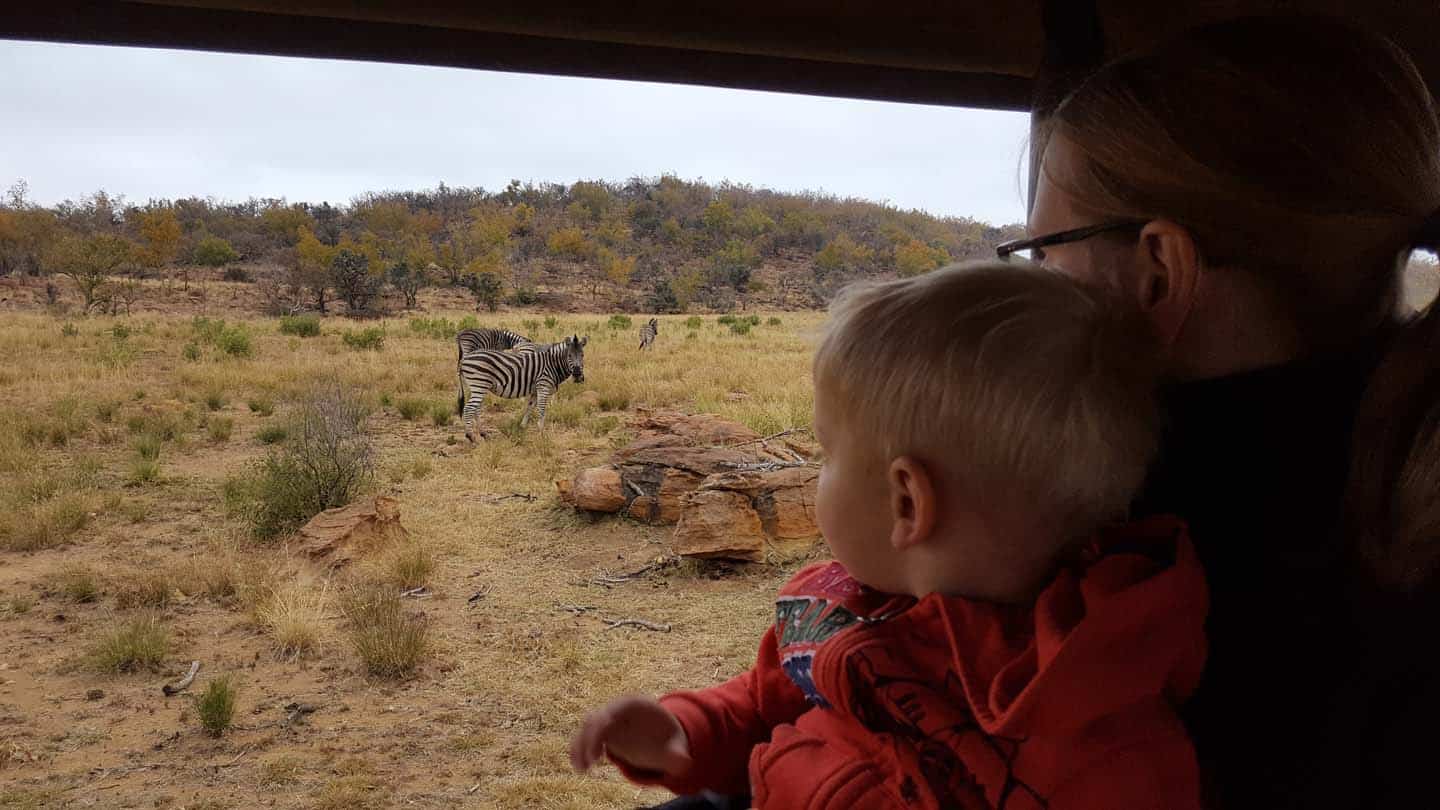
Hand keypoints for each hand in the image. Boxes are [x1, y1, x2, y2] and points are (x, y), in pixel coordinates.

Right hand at [569, 696, 692, 776]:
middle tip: (590, 763)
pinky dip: (579, 750)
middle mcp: (617, 708)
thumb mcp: (676, 744)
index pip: (614, 710)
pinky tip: (579, 767)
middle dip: (589, 739)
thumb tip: (685, 763)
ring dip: (580, 745)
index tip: (600, 750)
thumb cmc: (668, 736)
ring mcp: (607, 719)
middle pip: (596, 717)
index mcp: (634, 704)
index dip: (602, 727)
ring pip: (586, 727)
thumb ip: (678, 753)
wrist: (660, 734)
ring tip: (581, 769)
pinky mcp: (601, 731)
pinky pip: (585, 737)